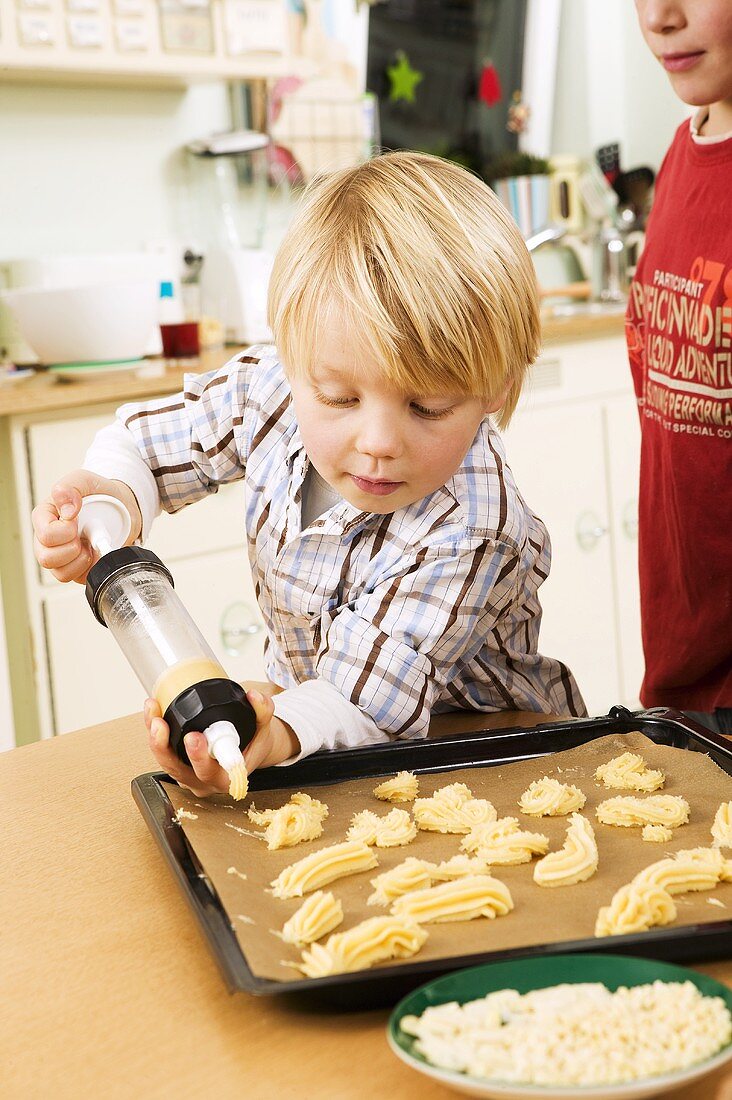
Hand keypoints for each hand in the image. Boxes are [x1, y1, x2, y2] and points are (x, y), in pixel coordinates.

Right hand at [31, 468, 141, 583]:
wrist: (123, 508)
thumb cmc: (100, 494)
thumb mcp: (85, 481)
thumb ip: (71, 488)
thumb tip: (66, 509)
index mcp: (45, 517)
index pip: (45, 534)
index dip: (65, 530)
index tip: (78, 519)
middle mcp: (48, 540)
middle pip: (46, 558)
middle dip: (72, 548)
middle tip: (84, 534)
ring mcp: (61, 556)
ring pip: (60, 573)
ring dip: (81, 559)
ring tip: (90, 544)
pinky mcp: (76, 568)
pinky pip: (77, 579)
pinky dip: (90, 568)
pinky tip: (95, 553)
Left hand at [144, 688, 299, 797]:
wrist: (248, 752)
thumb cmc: (253, 744)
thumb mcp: (264, 730)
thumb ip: (263, 712)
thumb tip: (254, 696)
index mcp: (225, 779)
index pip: (210, 773)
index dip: (199, 758)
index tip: (193, 737)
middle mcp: (203, 782)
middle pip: (177, 769)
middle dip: (165, 747)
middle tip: (162, 724)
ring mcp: (187, 776)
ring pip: (165, 762)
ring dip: (155, 739)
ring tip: (152, 713)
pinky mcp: (178, 766)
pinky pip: (163, 754)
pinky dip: (155, 735)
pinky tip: (152, 714)